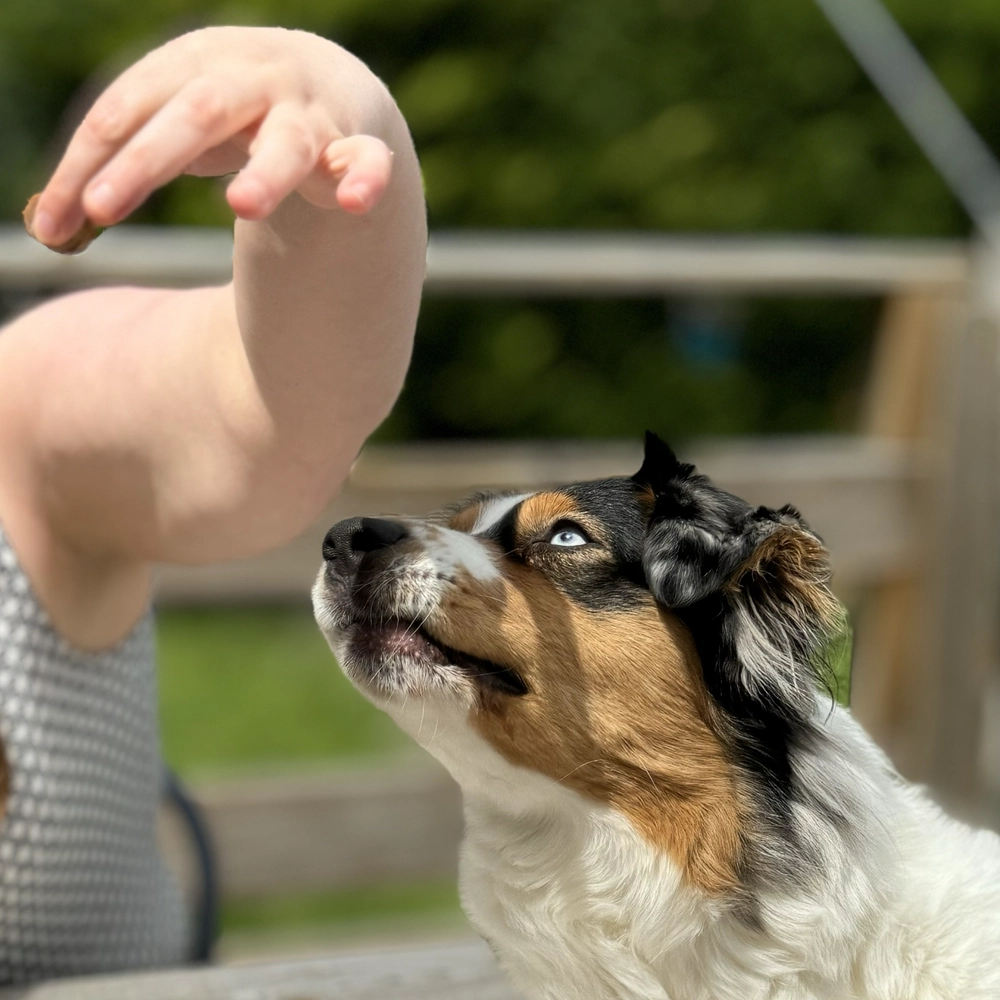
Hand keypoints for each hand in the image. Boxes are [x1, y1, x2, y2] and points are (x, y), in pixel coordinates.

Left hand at [30, 27, 394, 247]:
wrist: (331, 83)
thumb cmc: (235, 113)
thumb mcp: (177, 124)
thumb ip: (127, 161)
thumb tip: (50, 225)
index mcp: (193, 62)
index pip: (129, 109)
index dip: (87, 164)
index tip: (55, 223)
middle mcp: (252, 77)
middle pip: (194, 114)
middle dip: (146, 160)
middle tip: (102, 209)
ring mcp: (309, 113)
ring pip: (287, 143)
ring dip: (266, 172)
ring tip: (242, 205)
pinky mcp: (359, 149)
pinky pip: (368, 165)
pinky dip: (366, 181)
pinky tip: (354, 203)